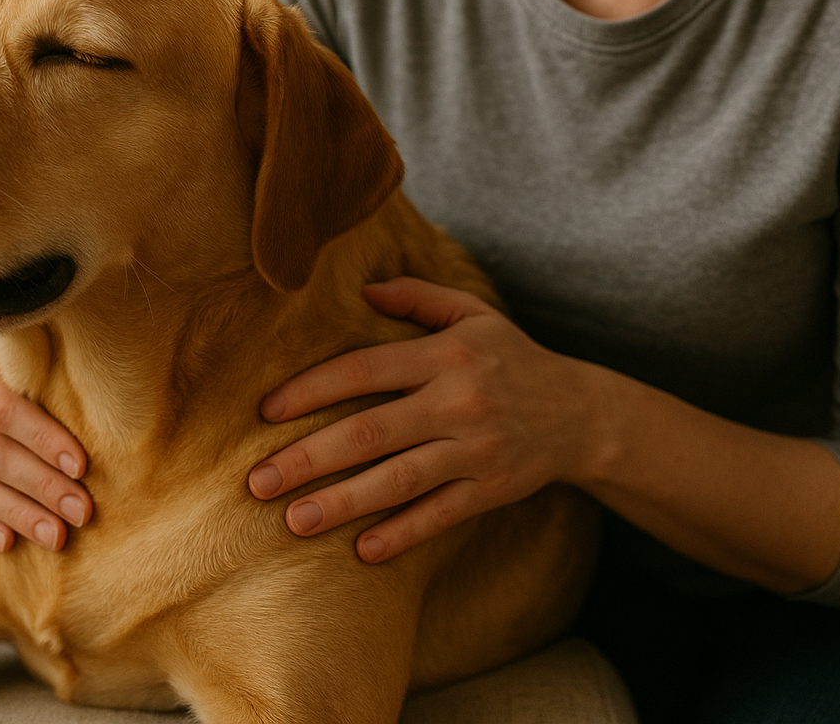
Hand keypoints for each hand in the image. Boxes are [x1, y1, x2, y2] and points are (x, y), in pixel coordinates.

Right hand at [0, 340, 92, 552]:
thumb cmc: (14, 333)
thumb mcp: (24, 325)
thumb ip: (48, 344)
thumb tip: (102, 370)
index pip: (2, 408)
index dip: (43, 440)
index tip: (82, 466)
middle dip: (40, 487)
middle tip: (81, 511)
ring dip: (17, 513)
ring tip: (56, 536)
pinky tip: (8, 541)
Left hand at [246, 277, 605, 562]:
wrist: (582, 413)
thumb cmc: (510, 358)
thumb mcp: (472, 314)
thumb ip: (417, 296)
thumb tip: (360, 287)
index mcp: (446, 355)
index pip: (366, 370)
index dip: (313, 389)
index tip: (266, 411)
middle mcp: (458, 402)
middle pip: (372, 432)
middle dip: (310, 458)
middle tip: (257, 482)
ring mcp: (476, 450)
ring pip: (400, 481)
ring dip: (343, 503)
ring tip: (292, 521)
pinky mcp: (491, 490)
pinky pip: (440, 515)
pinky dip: (403, 534)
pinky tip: (361, 551)